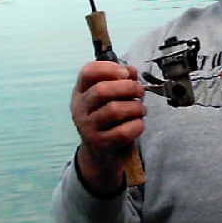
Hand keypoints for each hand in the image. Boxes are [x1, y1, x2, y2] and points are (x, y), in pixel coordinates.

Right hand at [70, 61, 145, 192]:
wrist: (102, 154)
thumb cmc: (109, 120)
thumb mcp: (112, 98)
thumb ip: (122, 81)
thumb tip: (131, 70)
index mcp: (81, 92)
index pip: (88, 72)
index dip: (109, 68)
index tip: (126, 73)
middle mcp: (80, 109)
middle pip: (102, 90)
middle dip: (127, 87)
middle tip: (140, 91)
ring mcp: (88, 128)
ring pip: (115, 110)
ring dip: (135, 107)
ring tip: (141, 110)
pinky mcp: (101, 144)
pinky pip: (124, 131)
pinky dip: (138, 125)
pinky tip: (138, 124)